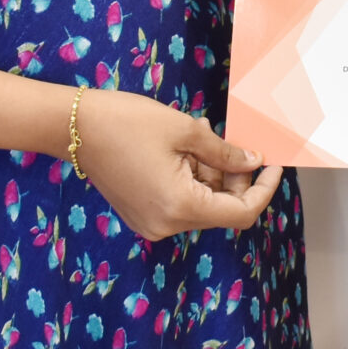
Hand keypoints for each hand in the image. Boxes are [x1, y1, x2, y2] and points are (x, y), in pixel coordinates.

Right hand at [73, 88, 283, 238]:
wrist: (73, 127)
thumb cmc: (128, 122)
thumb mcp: (186, 131)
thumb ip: (225, 154)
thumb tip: (253, 163)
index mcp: (181, 207)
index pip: (241, 213)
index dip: (263, 189)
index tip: (274, 165)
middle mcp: (167, 225)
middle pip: (221, 210)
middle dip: (235, 178)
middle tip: (233, 143)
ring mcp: (152, 223)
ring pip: (202, 205)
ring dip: (212, 174)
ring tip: (202, 136)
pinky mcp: (141, 214)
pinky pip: (180, 203)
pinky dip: (192, 179)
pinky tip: (186, 150)